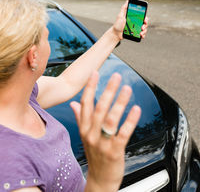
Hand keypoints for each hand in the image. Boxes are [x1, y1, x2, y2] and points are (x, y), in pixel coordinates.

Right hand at [70, 71, 140, 191]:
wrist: (100, 180)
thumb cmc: (94, 155)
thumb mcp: (84, 136)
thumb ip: (80, 118)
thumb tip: (74, 104)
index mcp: (84, 128)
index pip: (86, 104)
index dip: (90, 87)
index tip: (95, 73)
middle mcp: (91, 134)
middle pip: (99, 108)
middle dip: (108, 90)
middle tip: (116, 76)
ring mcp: (102, 143)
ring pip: (110, 119)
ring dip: (119, 102)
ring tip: (127, 89)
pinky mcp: (114, 152)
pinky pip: (122, 134)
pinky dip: (130, 121)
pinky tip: (136, 109)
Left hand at [112, 1, 148, 39]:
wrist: (115, 34)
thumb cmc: (117, 24)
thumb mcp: (120, 16)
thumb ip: (124, 9)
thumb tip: (127, 1)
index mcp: (133, 17)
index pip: (142, 16)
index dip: (145, 17)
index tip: (144, 20)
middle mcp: (136, 22)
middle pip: (145, 22)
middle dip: (145, 25)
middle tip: (142, 27)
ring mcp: (136, 28)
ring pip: (144, 28)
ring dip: (144, 31)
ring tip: (141, 33)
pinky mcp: (135, 33)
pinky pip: (142, 34)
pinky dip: (143, 35)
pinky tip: (141, 36)